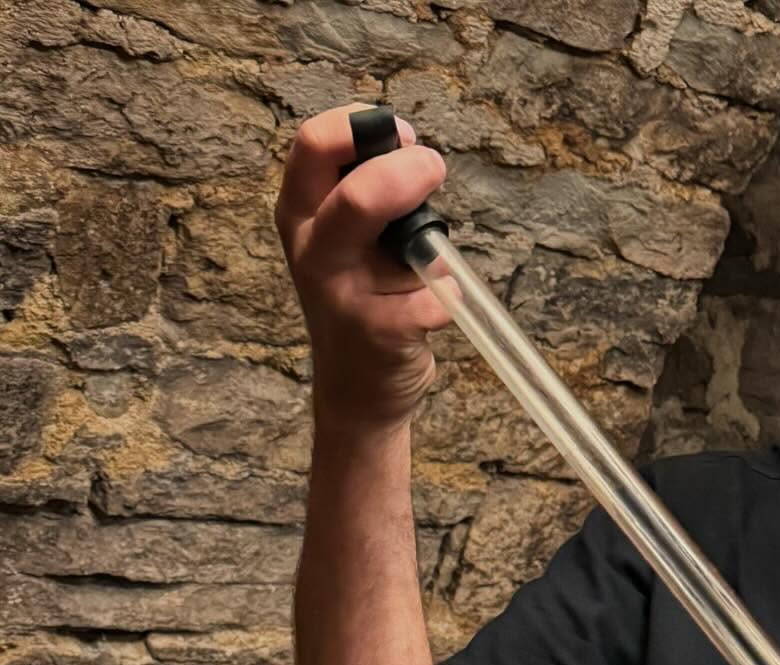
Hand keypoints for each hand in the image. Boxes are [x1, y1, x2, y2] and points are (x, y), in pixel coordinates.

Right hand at [275, 105, 452, 429]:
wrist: (359, 391)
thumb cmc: (362, 300)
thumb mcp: (346, 240)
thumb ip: (368, 194)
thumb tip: (410, 149)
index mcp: (301, 214)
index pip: (315, 143)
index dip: (365, 126)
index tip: (401, 137)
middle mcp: (312, 248)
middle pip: (352, 187)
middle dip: (405, 169)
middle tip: (433, 170)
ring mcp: (341, 292)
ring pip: (376, 225)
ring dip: (423, 226)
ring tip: (433, 252)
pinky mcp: (378, 332)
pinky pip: (430, 296)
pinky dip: (447, 293)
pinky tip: (440, 302)